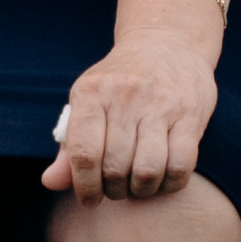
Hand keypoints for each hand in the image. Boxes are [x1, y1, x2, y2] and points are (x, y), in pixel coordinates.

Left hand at [42, 26, 219, 203]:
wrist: (167, 42)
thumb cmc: (120, 83)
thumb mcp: (89, 102)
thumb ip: (70, 145)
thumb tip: (50, 182)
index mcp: (92, 91)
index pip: (83, 153)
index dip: (84, 186)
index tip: (89, 199)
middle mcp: (125, 95)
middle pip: (114, 167)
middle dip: (114, 190)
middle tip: (116, 189)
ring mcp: (160, 104)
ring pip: (147, 171)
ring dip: (141, 190)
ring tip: (138, 185)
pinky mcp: (190, 113)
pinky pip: (181, 166)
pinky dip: (169, 184)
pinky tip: (163, 179)